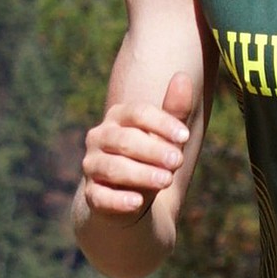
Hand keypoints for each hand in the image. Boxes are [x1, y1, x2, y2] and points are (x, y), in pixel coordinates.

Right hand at [80, 72, 193, 222]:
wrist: (131, 197)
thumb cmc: (151, 158)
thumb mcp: (165, 137)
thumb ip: (174, 110)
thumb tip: (182, 76)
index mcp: (118, 117)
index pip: (138, 113)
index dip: (162, 123)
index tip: (185, 136)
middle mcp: (99, 138)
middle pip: (125, 140)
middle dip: (153, 150)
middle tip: (177, 161)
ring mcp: (92, 166)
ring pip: (113, 168)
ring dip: (141, 174)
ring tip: (166, 180)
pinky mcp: (91, 194)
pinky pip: (100, 197)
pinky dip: (118, 200)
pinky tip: (136, 202)